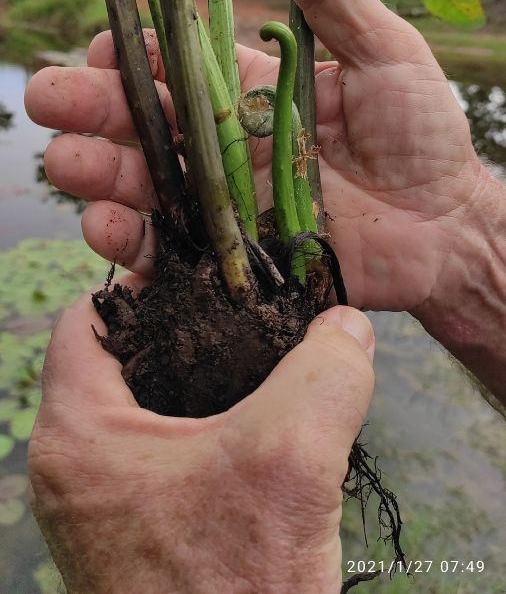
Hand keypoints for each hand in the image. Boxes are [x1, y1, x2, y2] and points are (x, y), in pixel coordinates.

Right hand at [25, 0, 487, 315]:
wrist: (450, 226)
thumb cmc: (425, 134)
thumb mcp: (385, 52)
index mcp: (252, 89)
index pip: (175, 66)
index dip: (133, 56)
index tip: (103, 48)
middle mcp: (227, 144)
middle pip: (144, 124)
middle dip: (92, 109)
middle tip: (47, 100)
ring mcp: (228, 203)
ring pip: (144, 185)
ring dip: (98, 174)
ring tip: (68, 165)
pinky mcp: (236, 258)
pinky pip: (171, 254)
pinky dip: (134, 247)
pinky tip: (106, 231)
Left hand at [29, 287, 373, 592]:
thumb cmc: (235, 592)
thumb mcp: (291, 460)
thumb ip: (325, 372)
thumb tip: (346, 324)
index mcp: (78, 434)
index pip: (88, 318)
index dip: (145, 282)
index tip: (205, 271)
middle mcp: (76, 466)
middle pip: (122, 359)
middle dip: (186, 329)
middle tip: (244, 312)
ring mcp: (104, 504)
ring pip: (148, 407)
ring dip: (202, 381)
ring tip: (261, 364)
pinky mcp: (139, 531)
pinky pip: (164, 453)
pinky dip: (207, 429)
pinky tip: (261, 430)